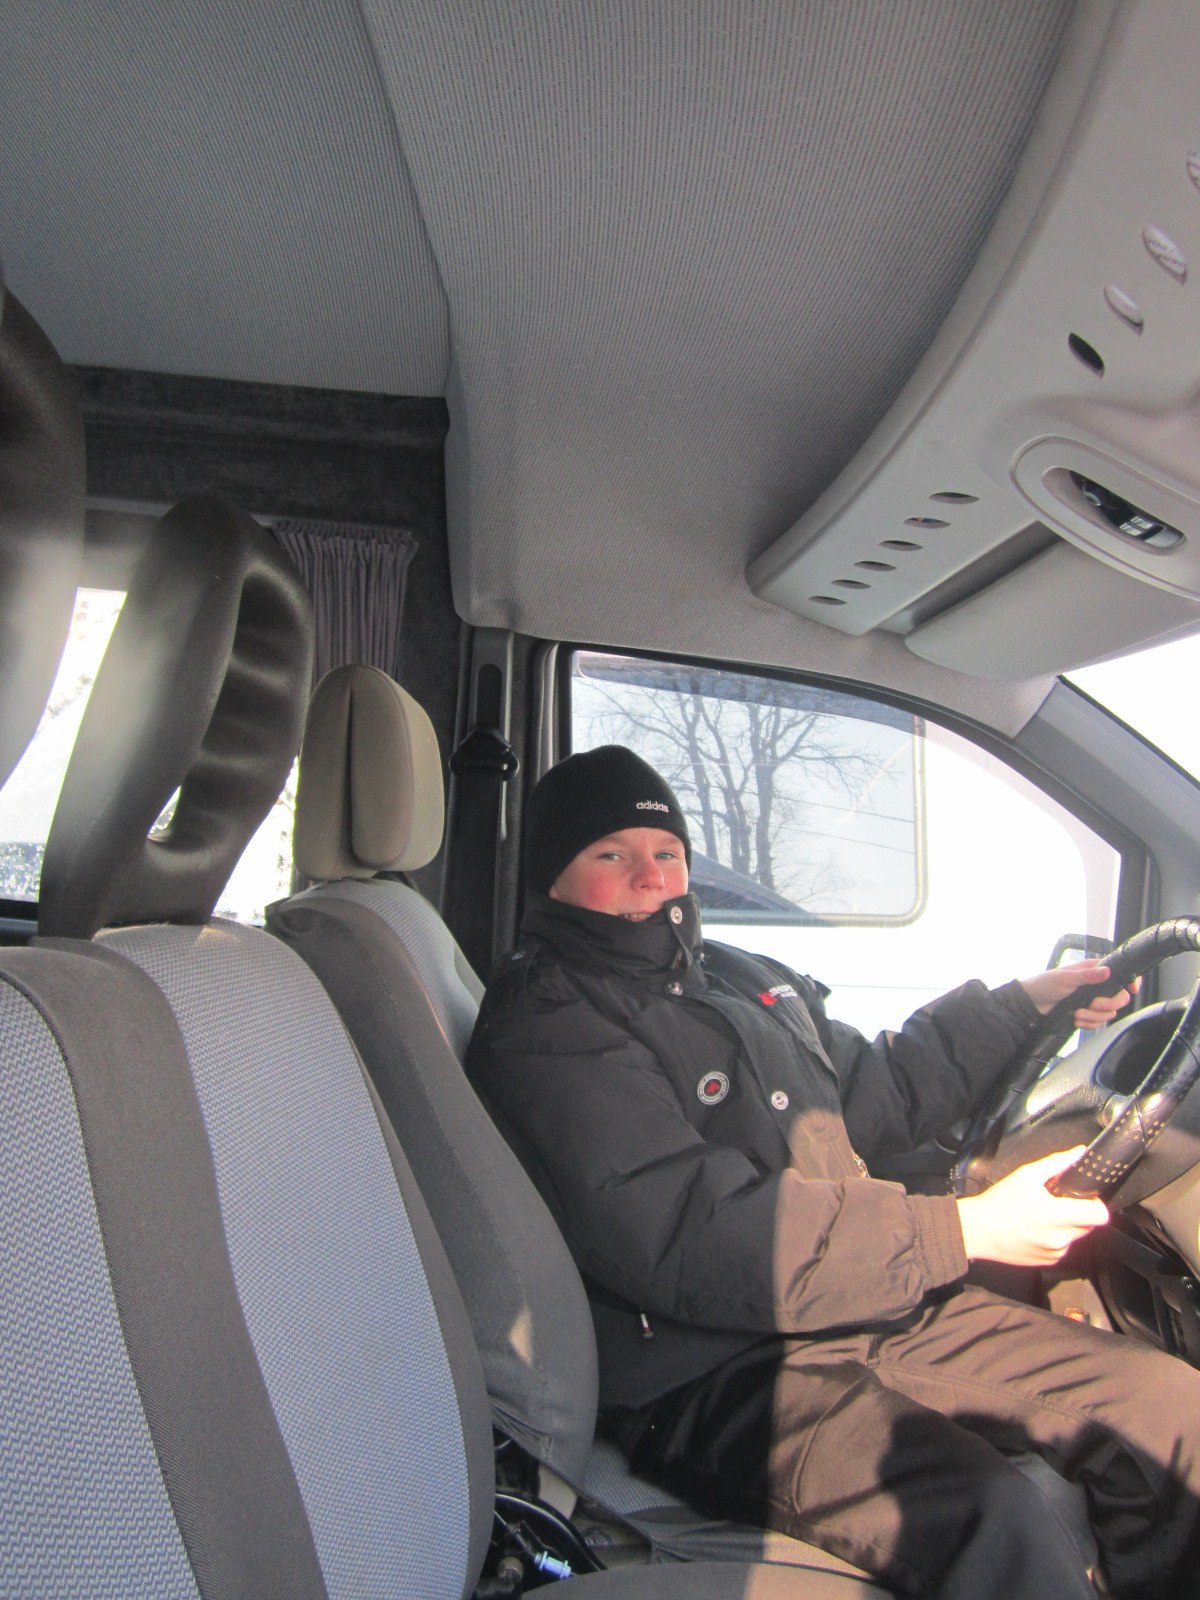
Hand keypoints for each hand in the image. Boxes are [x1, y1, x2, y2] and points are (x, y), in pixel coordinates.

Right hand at [956, 1148, 1108, 1265]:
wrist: (977, 1231)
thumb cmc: (999, 1202)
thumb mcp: (1026, 1175)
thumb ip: (1057, 1163)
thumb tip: (1079, 1153)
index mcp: (1058, 1215)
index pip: (1100, 1215)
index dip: (1097, 1204)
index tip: (1085, 1198)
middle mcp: (1060, 1238)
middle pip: (1089, 1225)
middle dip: (1080, 1213)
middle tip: (1058, 1203)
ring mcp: (1055, 1252)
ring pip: (1075, 1237)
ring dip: (1067, 1227)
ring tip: (1043, 1217)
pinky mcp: (1048, 1263)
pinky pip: (1062, 1248)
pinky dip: (1056, 1239)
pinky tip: (1036, 1230)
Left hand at [1019, 958, 1138, 1027]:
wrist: (1033, 1004)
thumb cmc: (1045, 984)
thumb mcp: (1065, 978)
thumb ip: (1087, 975)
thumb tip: (1107, 971)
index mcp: (1094, 970)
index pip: (1120, 973)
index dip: (1130, 982)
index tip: (1132, 990)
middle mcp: (1097, 985)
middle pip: (1119, 997)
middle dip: (1107, 1004)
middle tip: (1093, 1004)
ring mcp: (1093, 1000)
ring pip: (1109, 1013)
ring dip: (1094, 1017)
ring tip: (1078, 1014)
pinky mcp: (1088, 1013)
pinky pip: (1099, 1022)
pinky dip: (1089, 1024)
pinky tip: (1077, 1020)